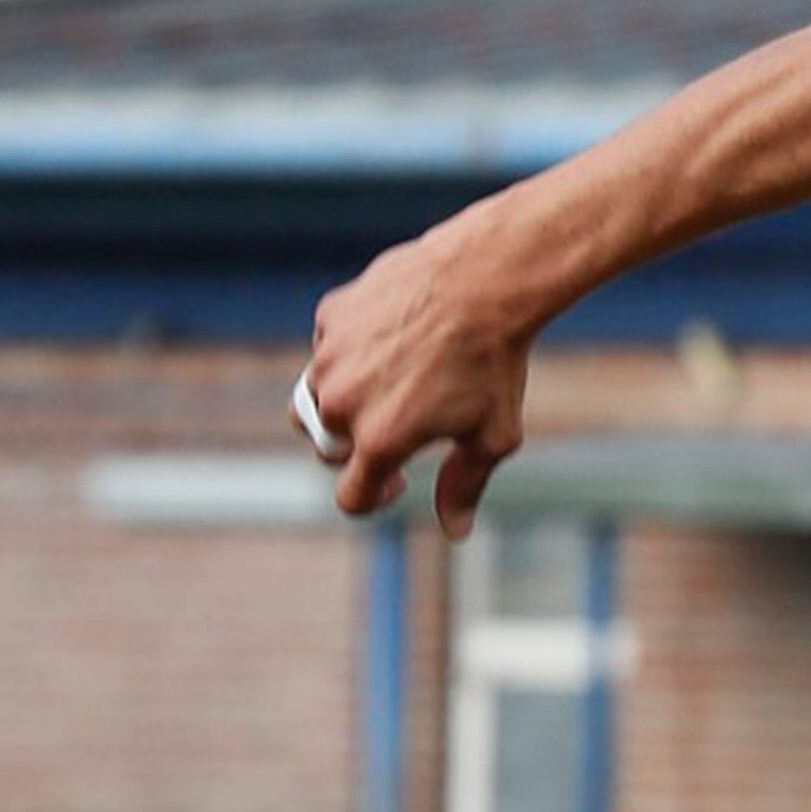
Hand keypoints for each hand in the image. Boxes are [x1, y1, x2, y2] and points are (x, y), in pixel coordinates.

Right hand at [296, 225, 538, 536]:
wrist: (483, 282)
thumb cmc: (494, 363)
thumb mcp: (493, 434)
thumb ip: (465, 484)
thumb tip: (454, 529)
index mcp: (380, 440)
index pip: (349, 497)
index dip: (373, 498)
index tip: (397, 481)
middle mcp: (343, 402)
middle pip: (326, 448)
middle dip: (353, 448)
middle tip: (398, 426)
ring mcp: (329, 357)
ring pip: (316, 398)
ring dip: (345, 402)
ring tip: (393, 385)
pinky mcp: (329, 317)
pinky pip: (328, 348)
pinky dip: (351, 353)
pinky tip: (394, 340)